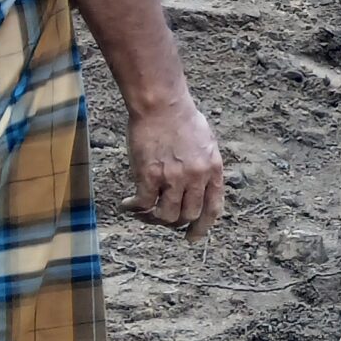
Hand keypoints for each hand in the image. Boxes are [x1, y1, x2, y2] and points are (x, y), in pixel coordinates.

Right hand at [124, 94, 223, 240]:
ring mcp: (173, 178)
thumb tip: (202, 189)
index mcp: (213, 169)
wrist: (161, 104)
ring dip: (154, 219)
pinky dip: (134, 209)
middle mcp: (196, 177)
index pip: (213, 208)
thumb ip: (205, 168)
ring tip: (144, 213)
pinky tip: (127, 205)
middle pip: (188, 215)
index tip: (193, 236)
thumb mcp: (206, 144)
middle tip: (161, 220)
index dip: (203, 226)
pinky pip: (143, 204)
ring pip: (166, 216)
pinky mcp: (150, 175)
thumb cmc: (182, 119)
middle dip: (175, 222)